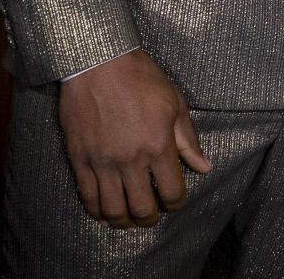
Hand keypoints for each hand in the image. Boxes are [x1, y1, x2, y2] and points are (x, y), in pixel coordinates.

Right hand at [59, 50, 212, 227]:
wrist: (99, 61)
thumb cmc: (140, 77)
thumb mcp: (174, 103)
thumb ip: (188, 140)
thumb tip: (204, 167)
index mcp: (159, 146)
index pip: (171, 192)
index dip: (176, 203)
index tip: (174, 202)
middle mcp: (131, 159)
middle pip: (142, 209)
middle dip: (150, 219)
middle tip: (151, 217)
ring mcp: (102, 161)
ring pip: (113, 210)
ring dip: (123, 221)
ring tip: (128, 219)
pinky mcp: (80, 158)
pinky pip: (87, 197)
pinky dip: (96, 211)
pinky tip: (103, 211)